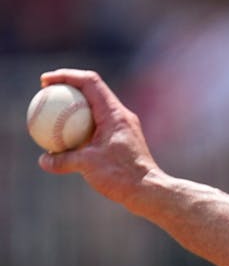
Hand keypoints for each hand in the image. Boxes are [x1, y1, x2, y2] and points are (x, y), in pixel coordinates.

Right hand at [36, 69, 162, 206]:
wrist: (149, 190)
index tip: (44, 82)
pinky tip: (64, 139)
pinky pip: (96, 126)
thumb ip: (62, 160)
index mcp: (115, 113)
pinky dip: (79, 126)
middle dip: (67, 87)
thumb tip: (43, 159)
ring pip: (94, 108)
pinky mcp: (121, 139)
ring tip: (50, 114)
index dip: (66, 75)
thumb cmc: (122, 175)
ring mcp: (122, 127)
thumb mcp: (87, 166)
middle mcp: (121, 115)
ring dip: (74, 107)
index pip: (90, 82)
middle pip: (92, 90)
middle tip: (44, 93)